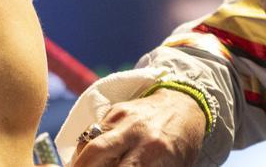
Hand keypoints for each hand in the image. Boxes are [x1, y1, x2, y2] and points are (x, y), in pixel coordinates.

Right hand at [70, 88, 204, 166]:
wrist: (184, 105)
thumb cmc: (182, 144)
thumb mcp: (173, 165)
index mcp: (156, 151)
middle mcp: (137, 132)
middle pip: (96, 152)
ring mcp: (124, 118)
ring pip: (89, 140)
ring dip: (81, 160)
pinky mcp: (116, 109)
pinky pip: (93, 130)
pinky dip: (87, 146)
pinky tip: (88, 157)